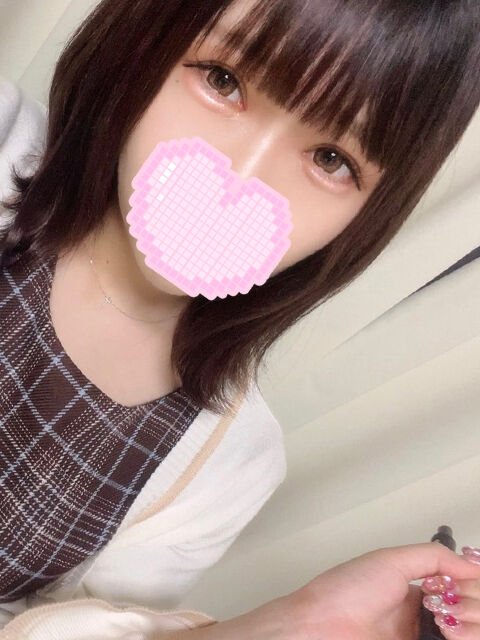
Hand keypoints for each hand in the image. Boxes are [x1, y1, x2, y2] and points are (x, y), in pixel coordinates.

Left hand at [288, 541, 479, 639]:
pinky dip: (462, 638)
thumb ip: (433, 557)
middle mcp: (422, 619)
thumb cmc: (346, 591)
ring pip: (467, 634)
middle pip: (468, 612)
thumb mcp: (391, 561)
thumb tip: (473, 563)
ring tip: (449, 621)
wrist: (318, 625)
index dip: (470, 585)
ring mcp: (418, 638)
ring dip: (470, 624)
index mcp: (415, 593)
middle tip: (455, 602)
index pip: (461, 588)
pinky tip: (449, 633)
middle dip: (472, 604)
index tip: (469, 582)